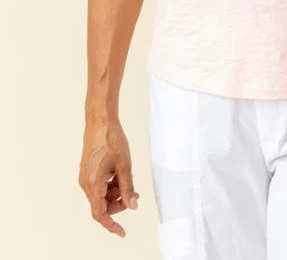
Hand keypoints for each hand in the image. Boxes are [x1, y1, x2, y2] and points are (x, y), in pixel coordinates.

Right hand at [79, 118, 139, 237]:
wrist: (100, 120)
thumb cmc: (111, 139)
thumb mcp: (124, 165)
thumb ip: (128, 187)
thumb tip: (132, 206)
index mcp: (93, 183)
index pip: (100, 213)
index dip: (111, 225)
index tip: (122, 232)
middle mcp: (85, 182)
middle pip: (101, 205)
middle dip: (118, 204)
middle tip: (135, 196)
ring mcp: (85, 176)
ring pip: (101, 195)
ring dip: (116, 194)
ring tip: (131, 184)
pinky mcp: (87, 170)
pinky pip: (99, 186)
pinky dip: (111, 185)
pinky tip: (121, 176)